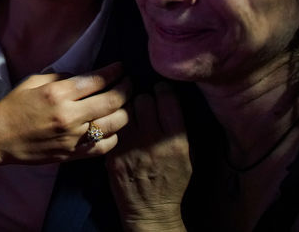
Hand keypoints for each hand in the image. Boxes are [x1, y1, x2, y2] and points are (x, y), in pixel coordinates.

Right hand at [0, 62, 130, 164]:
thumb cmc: (12, 106)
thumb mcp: (32, 82)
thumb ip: (59, 76)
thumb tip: (82, 76)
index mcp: (58, 94)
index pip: (97, 80)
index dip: (114, 71)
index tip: (120, 67)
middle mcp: (69, 115)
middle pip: (112, 101)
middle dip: (126, 88)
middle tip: (128, 82)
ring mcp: (73, 137)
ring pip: (114, 124)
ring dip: (125, 111)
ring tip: (124, 104)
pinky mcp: (73, 155)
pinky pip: (104, 146)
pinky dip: (114, 136)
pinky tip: (112, 127)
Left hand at [106, 82, 190, 231]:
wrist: (150, 209)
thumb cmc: (172, 182)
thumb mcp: (187, 156)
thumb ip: (179, 128)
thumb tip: (169, 99)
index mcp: (175, 140)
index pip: (167, 99)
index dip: (162, 90)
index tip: (159, 90)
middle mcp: (152, 140)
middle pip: (142, 99)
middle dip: (142, 97)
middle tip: (142, 102)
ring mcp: (130, 146)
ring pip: (123, 110)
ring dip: (125, 107)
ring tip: (128, 111)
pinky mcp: (112, 153)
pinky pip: (110, 126)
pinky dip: (113, 122)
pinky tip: (115, 124)